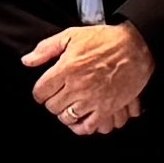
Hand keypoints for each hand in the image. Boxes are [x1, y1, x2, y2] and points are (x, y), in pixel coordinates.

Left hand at [25, 20, 153, 135]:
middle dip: (52, 101)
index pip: (40, 91)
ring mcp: (92, 99)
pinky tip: (80, 120)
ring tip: (69, 106)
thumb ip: (46, 49)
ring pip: (67, 118)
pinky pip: (88, 126)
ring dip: (65, 113)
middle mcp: (77, 86)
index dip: (40, 92)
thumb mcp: (72, 35)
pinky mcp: (107, 108)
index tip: (44, 91)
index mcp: (66, 68)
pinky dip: (81, 127)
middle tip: (58, 96)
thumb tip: (27, 61)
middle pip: (52, 106)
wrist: (136, 47)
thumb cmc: (106, 40)